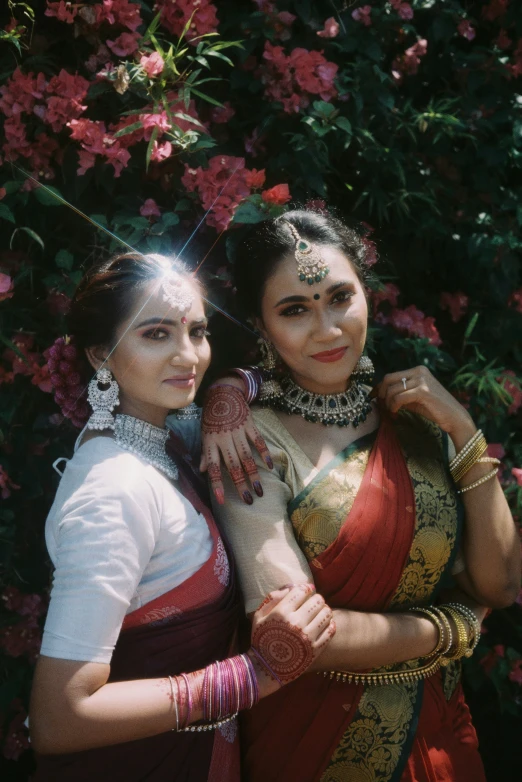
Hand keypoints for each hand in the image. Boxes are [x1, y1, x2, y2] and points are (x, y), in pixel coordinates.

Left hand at [200, 382, 273, 505]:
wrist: (223, 393)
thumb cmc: (212, 417)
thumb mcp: (204, 434)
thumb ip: (205, 453)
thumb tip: (201, 471)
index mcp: (211, 443)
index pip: (212, 467)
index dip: (217, 484)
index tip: (221, 500)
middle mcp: (224, 439)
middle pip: (232, 465)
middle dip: (240, 484)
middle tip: (248, 500)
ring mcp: (238, 432)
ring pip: (246, 456)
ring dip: (253, 475)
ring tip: (260, 490)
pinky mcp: (249, 425)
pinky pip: (258, 441)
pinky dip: (264, 453)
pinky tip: (269, 466)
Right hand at [249, 584, 335, 688]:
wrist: (267, 668)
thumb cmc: (262, 638)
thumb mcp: (259, 615)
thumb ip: (273, 597)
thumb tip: (291, 587)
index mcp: (281, 613)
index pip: (302, 591)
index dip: (305, 588)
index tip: (306, 591)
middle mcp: (296, 623)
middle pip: (317, 600)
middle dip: (316, 598)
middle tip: (312, 602)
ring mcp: (308, 636)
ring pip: (326, 613)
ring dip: (324, 610)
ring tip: (319, 613)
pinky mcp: (316, 649)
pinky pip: (331, 630)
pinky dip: (330, 623)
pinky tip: (323, 624)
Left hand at [375, 366, 475, 442]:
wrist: (454, 416)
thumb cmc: (434, 408)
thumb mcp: (415, 398)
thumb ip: (401, 393)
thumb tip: (381, 395)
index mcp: (418, 370)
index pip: (391, 376)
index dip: (380, 387)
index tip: (376, 397)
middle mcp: (419, 371)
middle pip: (388, 379)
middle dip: (382, 393)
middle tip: (382, 405)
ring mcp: (421, 380)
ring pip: (392, 390)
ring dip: (388, 402)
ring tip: (392, 411)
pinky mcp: (422, 391)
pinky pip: (399, 397)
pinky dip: (394, 406)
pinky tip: (396, 412)